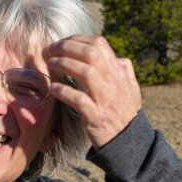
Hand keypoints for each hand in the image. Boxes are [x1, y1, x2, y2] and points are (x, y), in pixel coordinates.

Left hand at [46, 35, 141, 149]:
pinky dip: (64, 91)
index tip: (63, 41)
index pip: (100, 44)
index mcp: (119, 73)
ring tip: (50, 63)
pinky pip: (78, 99)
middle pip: (91, 53)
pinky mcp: (96, 116)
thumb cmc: (126, 115)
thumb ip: (125, 73)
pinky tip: (53, 88)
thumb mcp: (132, 91)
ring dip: (64, 64)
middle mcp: (114, 82)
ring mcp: (105, 99)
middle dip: (67, 47)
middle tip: (51, 49)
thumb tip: (120, 59)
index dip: (78, 39)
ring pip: (86, 72)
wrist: (130, 143)